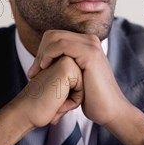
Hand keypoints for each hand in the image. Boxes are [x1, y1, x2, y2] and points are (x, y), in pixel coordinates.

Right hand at [0, 55, 83, 144]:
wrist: (25, 114)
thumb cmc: (42, 107)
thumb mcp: (61, 93)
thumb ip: (71, 85)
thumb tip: (90, 88)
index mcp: (62, 61)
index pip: (82, 83)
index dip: (70, 97)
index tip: (53, 99)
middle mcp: (64, 57)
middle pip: (85, 82)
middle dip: (73, 97)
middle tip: (53, 101)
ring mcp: (65, 59)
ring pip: (85, 85)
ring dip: (72, 100)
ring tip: (54, 102)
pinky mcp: (66, 66)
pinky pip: (82, 89)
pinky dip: (72, 102)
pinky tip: (57, 103)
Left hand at [27, 30, 143, 144]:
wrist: (110, 110)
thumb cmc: (92, 98)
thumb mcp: (75, 77)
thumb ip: (65, 65)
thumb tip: (45, 63)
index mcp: (86, 43)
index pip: (55, 36)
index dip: (41, 51)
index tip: (34, 71)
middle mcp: (89, 40)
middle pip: (53, 34)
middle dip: (39, 52)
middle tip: (33, 73)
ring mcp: (91, 45)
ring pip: (55, 37)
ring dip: (41, 54)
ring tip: (37, 72)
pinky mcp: (90, 53)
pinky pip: (61, 45)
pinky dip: (48, 54)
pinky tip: (44, 67)